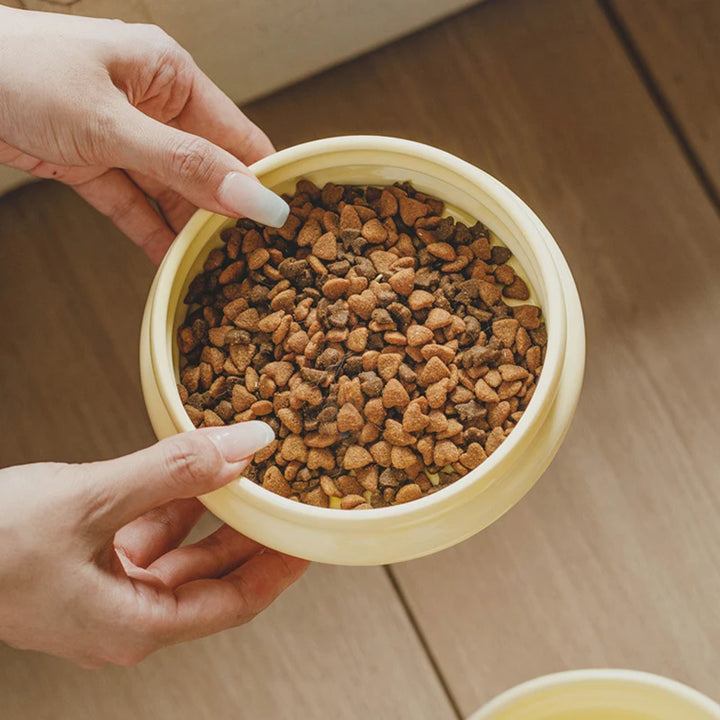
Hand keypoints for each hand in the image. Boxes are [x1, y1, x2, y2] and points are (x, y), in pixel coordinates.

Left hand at [0, 7, 288, 263]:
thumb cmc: (14, 71)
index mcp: (171, 76)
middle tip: (253, 263)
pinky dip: (150, 234)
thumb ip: (184, 165)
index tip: (286, 227)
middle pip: (209, 171)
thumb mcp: (110, 122)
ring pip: (172, 194)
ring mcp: (124, 137)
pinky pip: (133, 205)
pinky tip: (171, 264)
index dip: (264, 182)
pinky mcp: (94, 164)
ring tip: (216, 273)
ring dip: (188, 232)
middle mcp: (155, 106)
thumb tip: (252, 199)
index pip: (239, 137)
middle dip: (227, 216)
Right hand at [0, 422, 307, 667]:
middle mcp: (128, 616)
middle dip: (254, 533)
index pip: (237, 600)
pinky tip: (191, 471)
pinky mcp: (88, 563)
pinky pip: (148, 534)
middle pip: (215, 575)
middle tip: (292, 493)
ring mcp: (107, 590)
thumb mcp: (92, 499)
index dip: (282, 566)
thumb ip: (175, 470)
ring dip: (213, 511)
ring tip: (250, 472)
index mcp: (136, 626)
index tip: (315, 532)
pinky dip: (172, 503)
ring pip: (182, 551)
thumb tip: (248, 445)